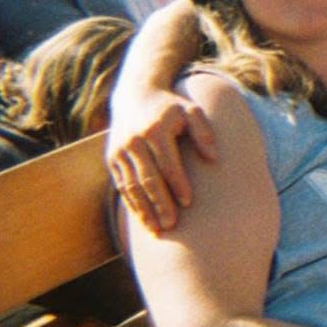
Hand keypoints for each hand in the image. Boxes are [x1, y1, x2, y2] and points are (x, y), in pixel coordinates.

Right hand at [108, 89, 217, 231]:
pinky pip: (122, 186)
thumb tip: (213, 158)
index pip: (167, 164)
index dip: (178, 184)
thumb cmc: (171, 108)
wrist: (136, 96)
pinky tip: (143, 219)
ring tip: (157, 231)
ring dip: (143, 210)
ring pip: (131, 187)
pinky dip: (132, 204)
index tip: (189, 203)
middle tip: (171, 226)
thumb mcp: (192, 111)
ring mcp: (120, 152)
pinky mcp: (112, 159)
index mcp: (155, 131)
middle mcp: (134, 142)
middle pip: (147, 179)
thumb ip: (204, 132)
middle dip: (159, 204)